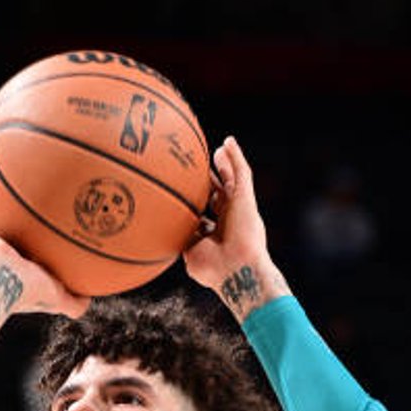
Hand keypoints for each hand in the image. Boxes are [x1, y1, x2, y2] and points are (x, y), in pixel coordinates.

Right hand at [0, 206, 88, 318]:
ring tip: (0, 205)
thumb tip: (90, 300)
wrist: (2, 279)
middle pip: (4, 249)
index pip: (23, 267)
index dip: (31, 258)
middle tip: (22, 222)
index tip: (40, 244)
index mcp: (17, 278)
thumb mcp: (58, 298)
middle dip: (11, 238)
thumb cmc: (30, 290)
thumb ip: (75, 303)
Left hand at [183, 137, 288, 314]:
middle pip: (220, 194)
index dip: (198, 205)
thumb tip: (164, 226)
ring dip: (226, 164)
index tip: (185, 195)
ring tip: (220, 148)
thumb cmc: (213, 269)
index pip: (206, 215)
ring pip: (232, 180)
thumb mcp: (189, 253)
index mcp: (216, 235)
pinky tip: (229, 141)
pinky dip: (235, 156)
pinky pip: (241, 172)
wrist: (236, 269)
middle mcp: (228, 220)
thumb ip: (181, 238)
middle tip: (201, 167)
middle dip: (212, 181)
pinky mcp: (246, 197)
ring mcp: (238, 208)